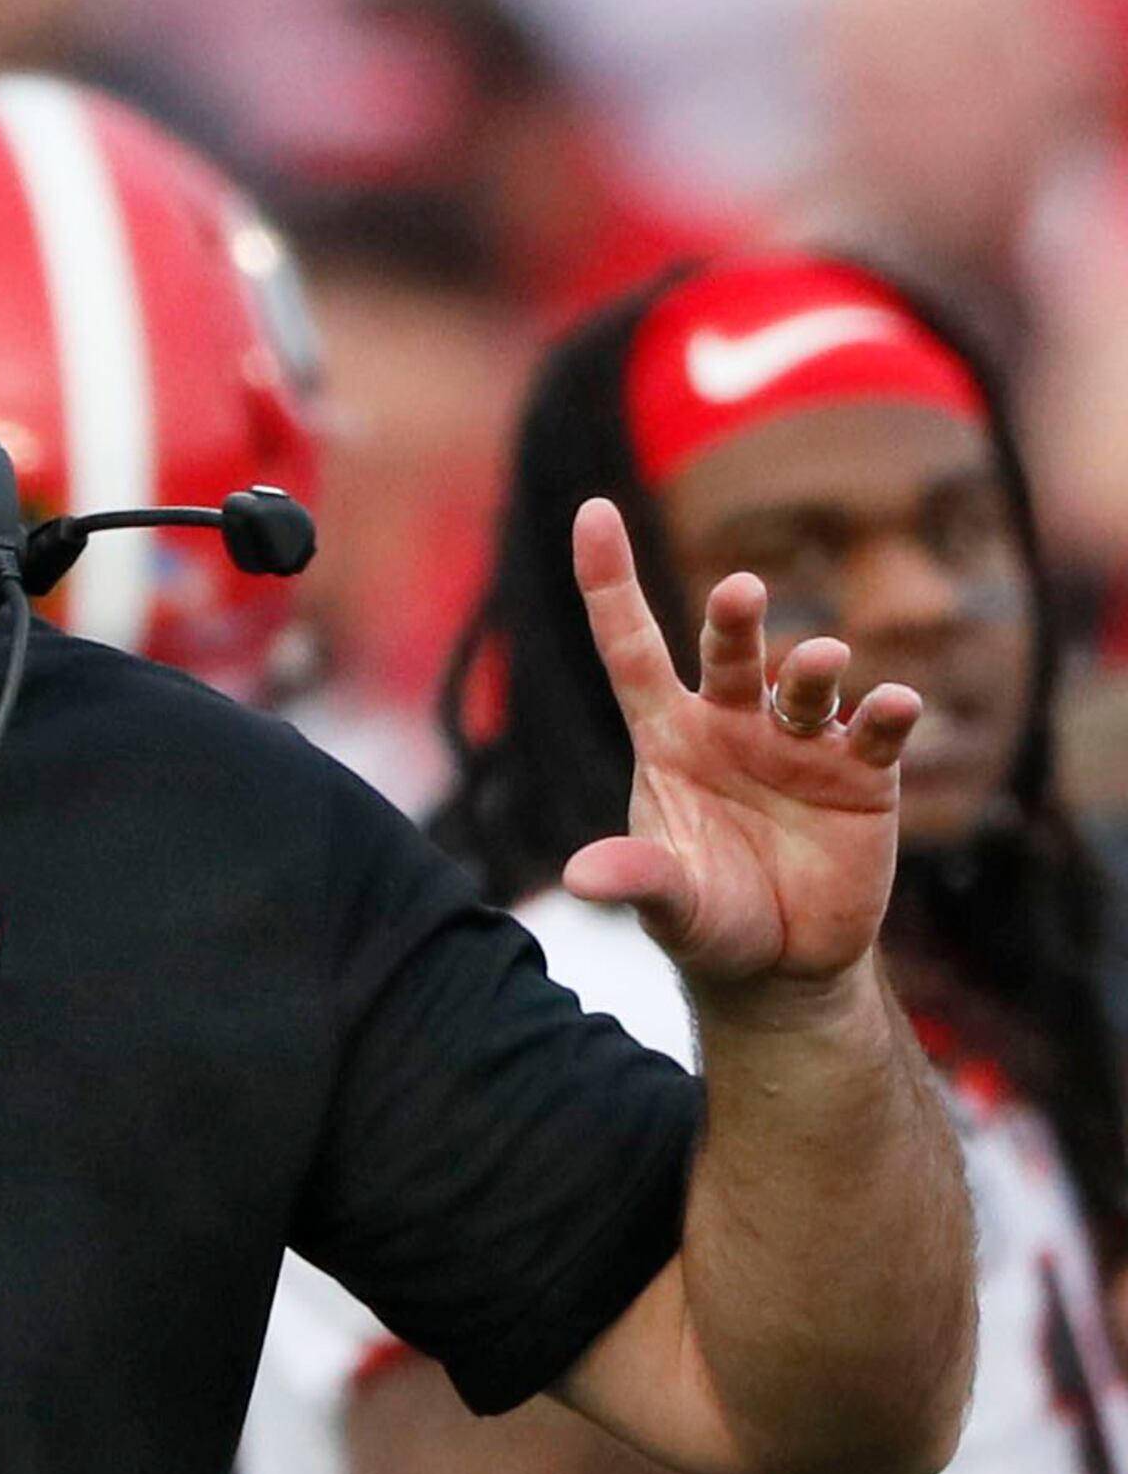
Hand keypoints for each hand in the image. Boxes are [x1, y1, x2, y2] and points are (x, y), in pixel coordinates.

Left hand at [562, 499, 925, 998]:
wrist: (782, 963)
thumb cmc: (709, 916)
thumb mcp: (668, 904)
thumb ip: (638, 880)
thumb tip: (582, 878)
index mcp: (668, 735)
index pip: (629, 645)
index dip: (609, 581)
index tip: (590, 511)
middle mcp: (732, 722)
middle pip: (729, 653)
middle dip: (736, 619)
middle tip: (741, 592)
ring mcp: (799, 742)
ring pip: (804, 684)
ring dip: (813, 668)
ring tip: (822, 661)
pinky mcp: (862, 774)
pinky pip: (874, 732)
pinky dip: (885, 714)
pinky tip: (892, 704)